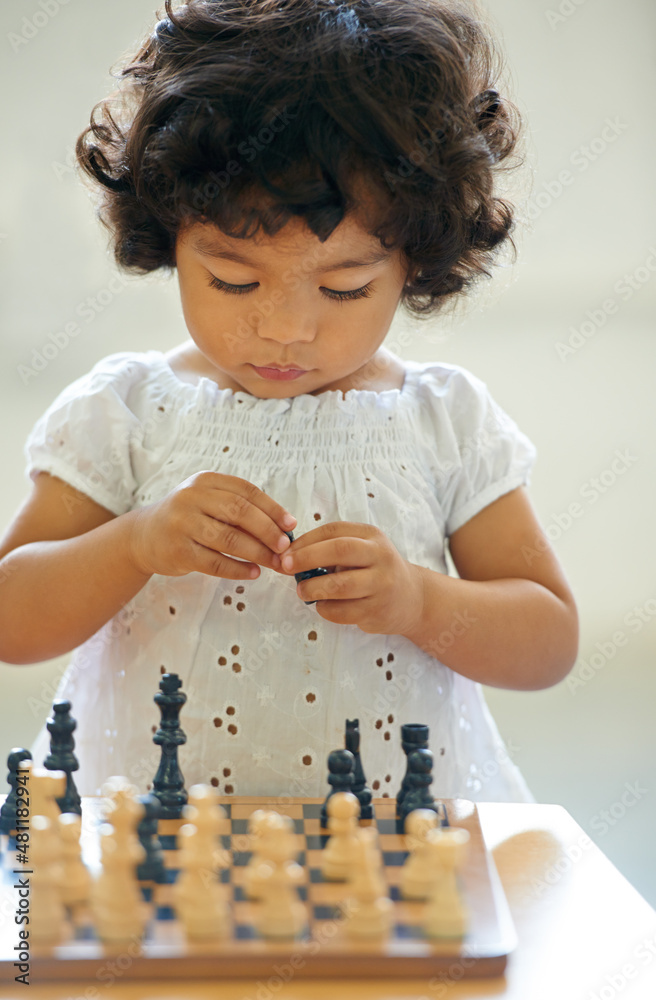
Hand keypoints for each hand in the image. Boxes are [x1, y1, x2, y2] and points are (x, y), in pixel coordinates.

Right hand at [128, 472, 295, 578]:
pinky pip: (215, 562)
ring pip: (229, 539)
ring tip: (275, 563)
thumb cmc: (188, 518)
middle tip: (286, 546)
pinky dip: (238, 569)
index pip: (246, 491)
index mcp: (205, 481)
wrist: (143, 536)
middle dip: (268, 531)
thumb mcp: (208, 502)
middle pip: (239, 512)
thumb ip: (239, 509)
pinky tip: (253, 572)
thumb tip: (284, 528)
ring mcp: (183, 524)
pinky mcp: (178, 551)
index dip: (272, 508)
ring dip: (257, 553)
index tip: (291, 524)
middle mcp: (191, 498)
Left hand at [278, 521, 424, 635]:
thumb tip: (288, 556)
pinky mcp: (377, 611)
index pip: (334, 531)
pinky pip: (342, 612)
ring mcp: (381, 585)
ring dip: (313, 588)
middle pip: (339, 550)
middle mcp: (380, 556)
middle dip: (306, 557)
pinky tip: (322, 605)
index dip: (305, 540)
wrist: (411, 598)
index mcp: (372, 536)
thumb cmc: (374, 570)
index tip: (286, 551)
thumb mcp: (361, 549)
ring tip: (301, 591)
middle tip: (285, 566)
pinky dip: (325, 609)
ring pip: (340, 585)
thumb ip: (330, 549)